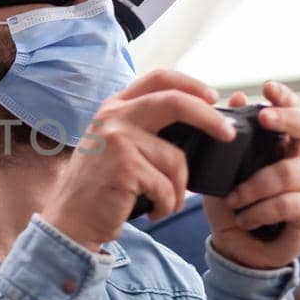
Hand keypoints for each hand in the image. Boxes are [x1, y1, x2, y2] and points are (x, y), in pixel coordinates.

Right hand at [41, 71, 237, 251]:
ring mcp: (117, 140)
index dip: (191, 84)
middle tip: (228, 135)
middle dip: (209, 118)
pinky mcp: (124, 166)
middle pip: (175, 102)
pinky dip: (167, 204)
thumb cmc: (100, 187)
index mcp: (114, 107)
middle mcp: (113, 117)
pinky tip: (153, 212)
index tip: (213, 98)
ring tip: (165, 203)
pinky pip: (166, 185)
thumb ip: (144, 128)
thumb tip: (197, 123)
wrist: (71, 220)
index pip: (158, 78)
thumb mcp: (116, 145)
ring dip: (178, 189)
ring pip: (176, 158)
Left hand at [202, 81, 299, 269]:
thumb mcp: (221, 174)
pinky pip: (288, 203)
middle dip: (286, 118)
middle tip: (263, 117)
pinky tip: (245, 218)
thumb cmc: (232, 209)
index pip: (291, 114)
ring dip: (255, 186)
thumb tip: (236, 97)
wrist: (238, 251)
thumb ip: (227, 142)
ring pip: (288, 173)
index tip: (267, 87)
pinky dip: (261, 210)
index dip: (285, 98)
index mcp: (280, 149)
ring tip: (234, 201)